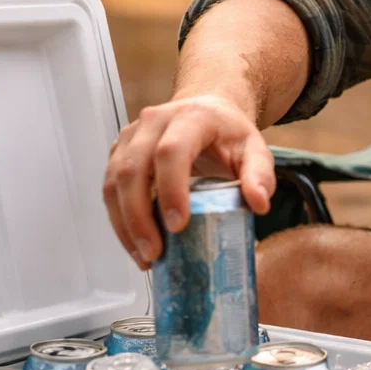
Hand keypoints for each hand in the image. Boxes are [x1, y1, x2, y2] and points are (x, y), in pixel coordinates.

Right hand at [103, 93, 274, 269]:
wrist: (207, 112)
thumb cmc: (228, 135)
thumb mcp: (255, 150)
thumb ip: (260, 175)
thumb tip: (259, 204)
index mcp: (190, 117)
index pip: (170, 152)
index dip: (170, 190)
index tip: (178, 226)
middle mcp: (153, 122)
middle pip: (133, 169)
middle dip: (139, 216)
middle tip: (155, 253)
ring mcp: (131, 137)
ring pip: (114, 181)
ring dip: (125, 224)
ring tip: (145, 257)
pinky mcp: (119, 153)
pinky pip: (109, 189)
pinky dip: (119, 221)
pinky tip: (136, 245)